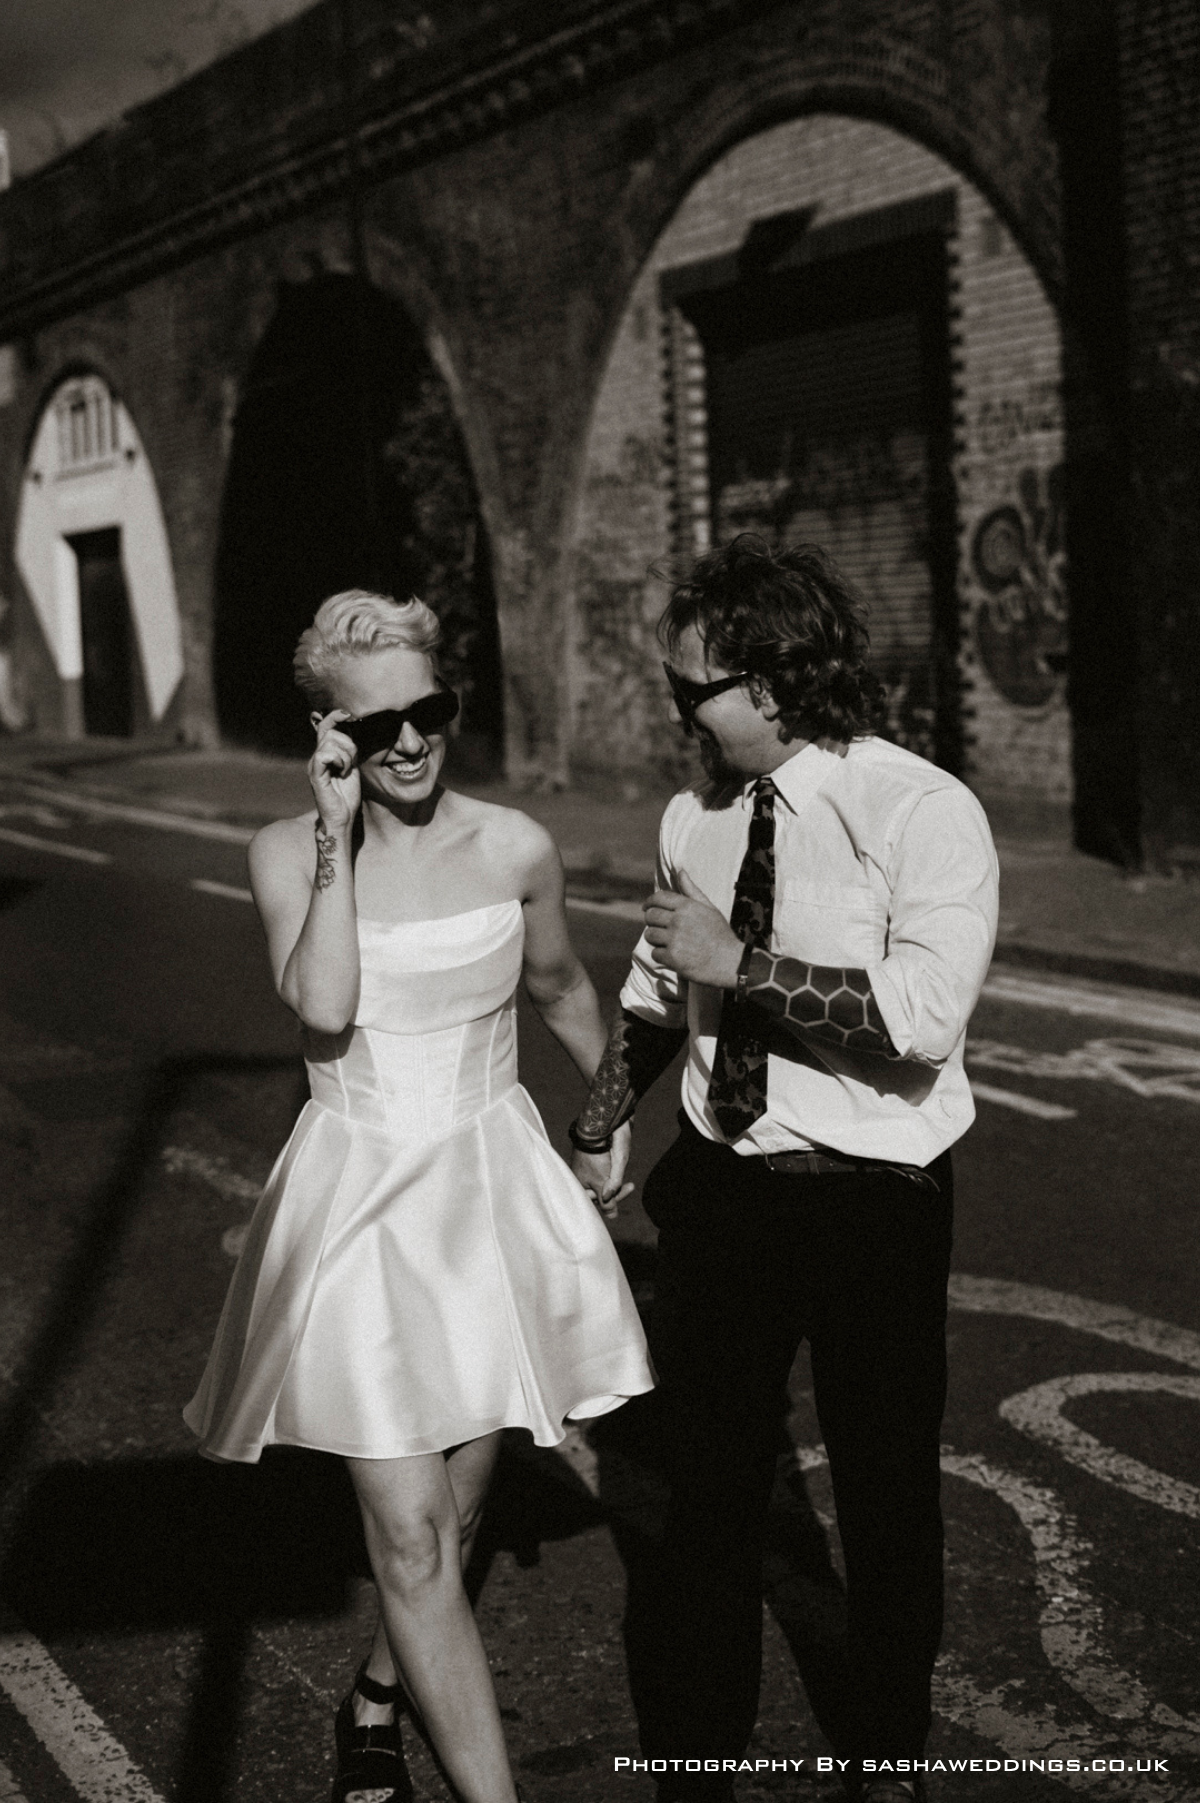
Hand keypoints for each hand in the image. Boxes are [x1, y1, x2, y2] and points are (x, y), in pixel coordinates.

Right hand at [308, 710, 360, 833]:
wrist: (342, 817)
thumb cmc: (347, 794)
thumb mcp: (352, 766)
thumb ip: (349, 751)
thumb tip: (352, 732)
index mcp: (324, 754)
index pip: (325, 726)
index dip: (335, 716)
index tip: (348, 714)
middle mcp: (316, 757)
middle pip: (330, 732)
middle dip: (348, 744)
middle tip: (352, 762)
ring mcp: (314, 765)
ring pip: (330, 742)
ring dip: (346, 755)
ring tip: (346, 770)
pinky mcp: (315, 774)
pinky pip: (325, 754)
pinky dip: (339, 760)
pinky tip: (342, 772)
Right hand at [572, 1121, 633, 1219]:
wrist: (597, 1128)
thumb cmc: (597, 1158)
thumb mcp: (603, 1182)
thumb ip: (607, 1201)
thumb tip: (612, 1216)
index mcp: (579, 1186)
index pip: (597, 1202)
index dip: (611, 1202)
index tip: (624, 1196)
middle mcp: (581, 1178)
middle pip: (601, 1193)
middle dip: (616, 1191)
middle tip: (630, 1186)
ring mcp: (586, 1169)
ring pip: (603, 1183)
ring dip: (615, 1182)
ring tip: (626, 1179)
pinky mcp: (592, 1160)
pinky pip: (603, 1172)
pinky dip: (612, 1173)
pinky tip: (617, 1167)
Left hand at [643, 872, 742, 987]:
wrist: (731, 962)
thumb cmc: (720, 934)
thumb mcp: (709, 909)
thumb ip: (692, 891)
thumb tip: (680, 871)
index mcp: (687, 906)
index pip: (658, 898)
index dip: (649, 902)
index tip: (646, 908)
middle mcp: (679, 921)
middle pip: (650, 916)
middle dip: (652, 921)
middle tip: (659, 927)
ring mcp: (674, 939)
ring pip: (650, 935)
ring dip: (656, 939)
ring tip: (668, 942)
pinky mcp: (672, 957)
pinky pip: (655, 953)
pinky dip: (662, 956)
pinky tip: (674, 956)